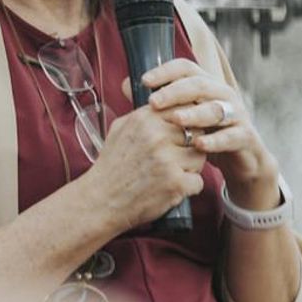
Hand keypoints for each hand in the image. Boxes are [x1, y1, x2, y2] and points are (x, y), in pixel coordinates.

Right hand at [83, 101, 206, 231]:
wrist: (101, 198)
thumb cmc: (111, 165)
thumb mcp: (120, 129)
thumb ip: (144, 114)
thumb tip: (164, 102)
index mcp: (145, 118)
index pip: (184, 110)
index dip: (185, 124)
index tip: (179, 136)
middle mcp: (157, 136)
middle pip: (197, 134)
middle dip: (188, 147)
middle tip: (170, 159)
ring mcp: (167, 160)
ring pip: (200, 158)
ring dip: (189, 168)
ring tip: (168, 174)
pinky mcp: (176, 183)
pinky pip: (198, 182)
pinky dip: (186, 188)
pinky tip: (168, 188)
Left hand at [139, 59, 280, 209]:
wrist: (239, 160)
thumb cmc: (204, 132)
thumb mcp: (179, 115)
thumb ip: (157, 101)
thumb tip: (126, 85)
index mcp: (205, 85)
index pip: (186, 68)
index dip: (165, 71)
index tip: (144, 81)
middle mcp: (223, 94)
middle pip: (199, 84)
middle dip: (175, 92)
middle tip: (154, 102)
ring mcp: (237, 115)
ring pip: (216, 109)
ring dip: (195, 113)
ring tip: (175, 119)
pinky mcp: (246, 136)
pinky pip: (232, 136)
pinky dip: (216, 140)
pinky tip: (199, 145)